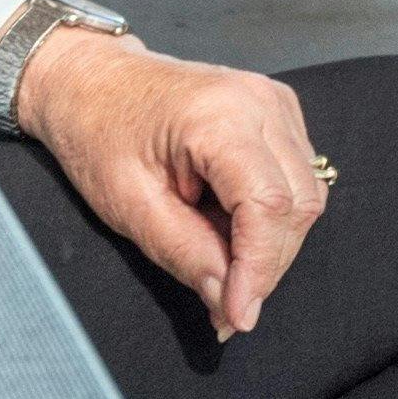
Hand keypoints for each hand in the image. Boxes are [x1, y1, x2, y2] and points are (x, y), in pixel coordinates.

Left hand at [22, 34, 330, 327]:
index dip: (259, 269)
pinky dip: (270, 216)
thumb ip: (185, 254)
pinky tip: (229, 224)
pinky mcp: (278, 113)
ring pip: (305, 195)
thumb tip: (228, 302)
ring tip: (218, 257)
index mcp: (220, 117)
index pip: (268, 205)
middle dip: (266, 264)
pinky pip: (296, 178)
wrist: (92, 82)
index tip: (237, 316)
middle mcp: (260, 102)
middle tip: (223, 304)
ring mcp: (274, 103)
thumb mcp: (128, 206)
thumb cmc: (98, 133)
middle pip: (298, 204)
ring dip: (271, 243)